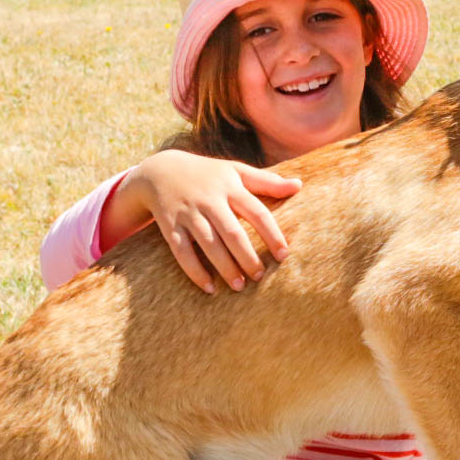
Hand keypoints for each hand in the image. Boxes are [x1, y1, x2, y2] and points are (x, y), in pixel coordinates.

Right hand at [129, 149, 300, 293]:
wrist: (160, 171)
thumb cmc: (207, 175)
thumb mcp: (235, 171)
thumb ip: (267, 181)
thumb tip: (299, 185)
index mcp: (230, 187)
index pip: (257, 212)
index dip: (272, 234)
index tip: (283, 255)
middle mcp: (209, 200)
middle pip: (232, 232)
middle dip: (247, 257)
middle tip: (260, 277)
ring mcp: (188, 213)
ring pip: (208, 244)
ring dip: (224, 267)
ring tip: (239, 286)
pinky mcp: (169, 226)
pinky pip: (182, 252)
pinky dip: (195, 271)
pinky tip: (210, 288)